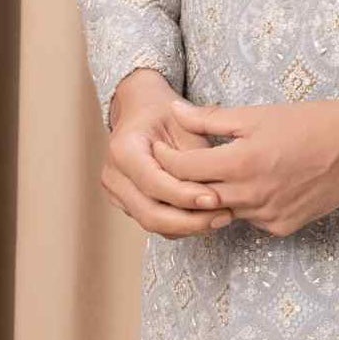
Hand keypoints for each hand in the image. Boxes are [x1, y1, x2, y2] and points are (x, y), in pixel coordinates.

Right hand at [101, 70, 237, 237]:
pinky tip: (207, 218)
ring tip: (222, 218)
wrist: (143, 112)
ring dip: (189, 227)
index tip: (216, 199)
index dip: (184, 195)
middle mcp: (114, 175)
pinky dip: (182, 226)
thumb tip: (214, 190)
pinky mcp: (127, 205)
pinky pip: (156, 223)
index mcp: (123, 149)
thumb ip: (196, 156)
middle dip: (190, 221)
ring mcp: (117, 194)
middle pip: (150, 213)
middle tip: (224, 216)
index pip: (153, 183)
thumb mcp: (186, 122)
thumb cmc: (166, 115)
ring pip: (153, 223)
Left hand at [152, 90, 338, 236]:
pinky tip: (254, 188)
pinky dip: (246, 206)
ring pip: (224, 211)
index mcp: (240, 162)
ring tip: (217, 175)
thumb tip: (174, 111)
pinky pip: (252, 220)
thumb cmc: (307, 123)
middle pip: (198, 196)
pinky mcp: (283, 226)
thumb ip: (210, 119)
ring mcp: (268, 215)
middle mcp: (251, 194)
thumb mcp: (256, 115)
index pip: (183, 169)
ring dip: (215, 196)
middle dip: (184, 182)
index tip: (158, 149)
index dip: (165, 159)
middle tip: (178, 167)